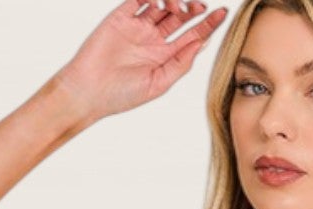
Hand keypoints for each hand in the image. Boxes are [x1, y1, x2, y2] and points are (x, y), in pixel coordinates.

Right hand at [57, 0, 227, 122]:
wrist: (89, 92)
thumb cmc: (121, 95)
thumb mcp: (158, 83)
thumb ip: (180, 63)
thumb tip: (201, 44)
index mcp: (164, 56)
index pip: (191, 35)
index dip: (208, 24)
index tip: (223, 14)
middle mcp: (152, 38)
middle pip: (180, 15)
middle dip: (193, 8)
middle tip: (200, 8)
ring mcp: (137, 25)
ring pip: (163, 2)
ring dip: (176, 0)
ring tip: (181, 7)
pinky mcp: (121, 15)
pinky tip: (160, 2)